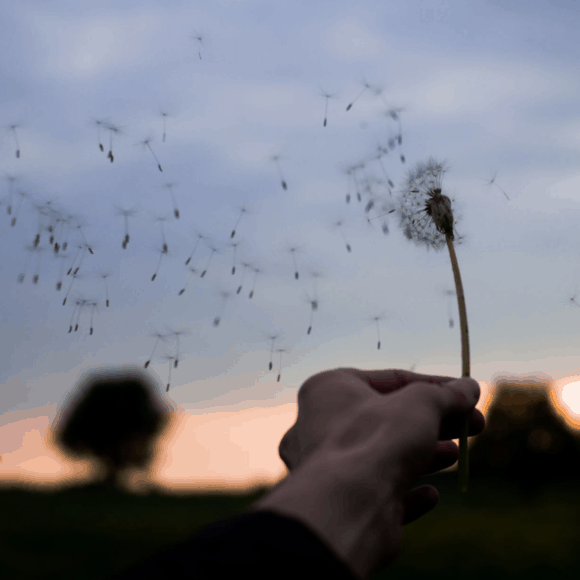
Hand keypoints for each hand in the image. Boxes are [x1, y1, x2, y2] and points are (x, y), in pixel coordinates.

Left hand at [278, 367, 484, 518]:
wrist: (349, 506)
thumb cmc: (378, 439)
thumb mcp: (422, 404)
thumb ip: (446, 394)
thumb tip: (469, 387)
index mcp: (329, 389)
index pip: (390, 380)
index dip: (435, 385)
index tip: (467, 394)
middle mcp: (320, 425)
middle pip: (389, 419)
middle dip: (434, 422)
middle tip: (472, 426)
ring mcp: (328, 466)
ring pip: (383, 455)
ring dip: (423, 456)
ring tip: (455, 455)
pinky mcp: (341, 502)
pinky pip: (377, 492)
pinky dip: (406, 492)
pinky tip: (430, 495)